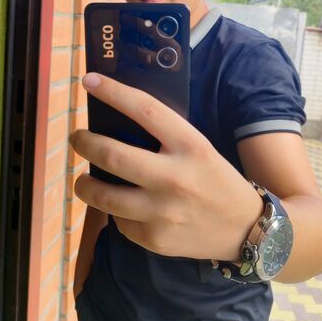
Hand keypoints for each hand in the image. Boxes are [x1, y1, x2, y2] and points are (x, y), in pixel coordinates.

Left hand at [69, 73, 262, 260]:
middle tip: (77, 137)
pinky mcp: (155, 239)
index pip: (146, 111)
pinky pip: (119, 222)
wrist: (244, 229)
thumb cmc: (217, 180)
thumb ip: (165, 138)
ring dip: (85, 183)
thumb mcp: (200, 149)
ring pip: (104, 196)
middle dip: (84, 142)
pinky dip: (114, 211)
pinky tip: (123, 206)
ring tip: (84, 178)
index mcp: (191, 146)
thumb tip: (118, 123)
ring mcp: (163, 212)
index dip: (114, 93)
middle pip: (113, 155)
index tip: (90, 81)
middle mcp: (175, 177)